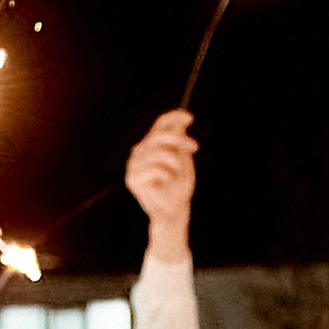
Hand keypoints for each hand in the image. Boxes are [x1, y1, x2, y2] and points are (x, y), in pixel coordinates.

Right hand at [124, 110, 197, 263]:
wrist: (174, 211)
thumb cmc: (178, 187)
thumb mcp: (183, 159)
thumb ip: (179, 140)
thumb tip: (180, 121)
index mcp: (150, 145)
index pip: (159, 125)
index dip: (174, 117)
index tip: (190, 118)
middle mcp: (139, 152)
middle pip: (159, 135)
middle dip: (180, 139)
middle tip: (195, 147)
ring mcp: (134, 165)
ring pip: (159, 152)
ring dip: (175, 162)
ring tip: (176, 173)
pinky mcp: (133, 179)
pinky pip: (156, 168)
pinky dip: (166, 176)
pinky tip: (165, 183)